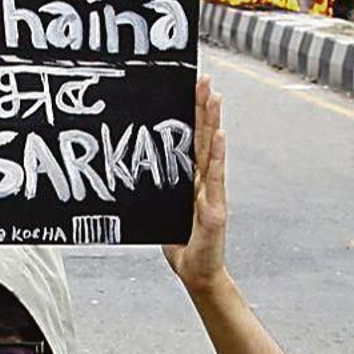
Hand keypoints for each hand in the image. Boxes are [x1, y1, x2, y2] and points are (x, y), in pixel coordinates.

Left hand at [162, 76, 227, 294]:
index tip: (190, 88)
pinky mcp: (216, 210)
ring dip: (213, 123)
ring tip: (214, 97)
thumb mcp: (162, 212)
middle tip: (203, 80)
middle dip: (203, 108)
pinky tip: (220, 135)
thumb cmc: (181, 244)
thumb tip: (132, 172)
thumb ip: (157, 192)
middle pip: (203, 138)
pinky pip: (216, 178)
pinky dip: (219, 156)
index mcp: (190, 180)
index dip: (191, 115)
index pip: (191, 141)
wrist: (196, 273)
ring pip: (211, 152)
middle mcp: (203, 182)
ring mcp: (212, 194)